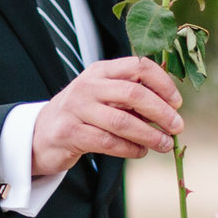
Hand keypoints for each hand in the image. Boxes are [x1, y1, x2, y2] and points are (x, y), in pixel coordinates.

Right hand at [32, 57, 184, 176]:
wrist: (40, 134)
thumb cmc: (83, 115)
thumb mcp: (104, 96)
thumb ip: (133, 97)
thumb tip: (172, 108)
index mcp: (101, 70)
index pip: (139, 66)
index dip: (163, 83)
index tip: (177, 102)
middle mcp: (88, 85)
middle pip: (133, 93)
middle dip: (161, 111)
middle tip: (177, 127)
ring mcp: (76, 109)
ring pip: (123, 121)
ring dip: (150, 135)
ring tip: (165, 144)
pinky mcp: (69, 133)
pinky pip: (108, 142)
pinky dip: (130, 149)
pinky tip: (141, 151)